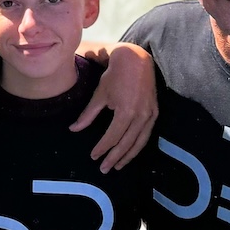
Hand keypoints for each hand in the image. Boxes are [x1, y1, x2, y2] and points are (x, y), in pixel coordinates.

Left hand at [73, 42, 156, 170]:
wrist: (136, 59)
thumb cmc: (114, 75)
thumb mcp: (99, 94)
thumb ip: (88, 115)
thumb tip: (73, 129)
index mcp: (126, 112)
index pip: (113, 137)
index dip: (103, 148)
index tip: (93, 156)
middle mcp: (141, 116)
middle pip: (127, 143)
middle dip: (115, 157)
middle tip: (104, 169)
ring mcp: (150, 114)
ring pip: (139, 142)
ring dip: (128, 156)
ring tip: (117, 166)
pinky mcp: (155, 112)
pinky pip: (147, 134)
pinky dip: (138, 145)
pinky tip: (130, 152)